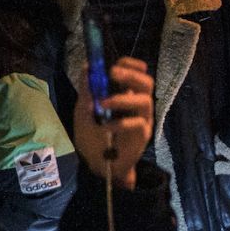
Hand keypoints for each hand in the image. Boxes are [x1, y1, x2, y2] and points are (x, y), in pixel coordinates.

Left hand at [73, 57, 154, 190]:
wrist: (99, 166)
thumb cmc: (93, 138)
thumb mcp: (83, 112)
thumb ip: (86, 92)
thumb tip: (87, 67)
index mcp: (125, 95)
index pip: (136, 73)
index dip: (129, 65)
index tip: (114, 65)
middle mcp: (137, 104)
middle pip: (146, 83)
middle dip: (131, 75)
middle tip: (113, 74)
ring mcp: (142, 119)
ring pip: (145, 101)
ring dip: (123, 99)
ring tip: (103, 103)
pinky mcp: (143, 135)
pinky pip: (138, 123)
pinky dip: (121, 123)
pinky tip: (106, 127)